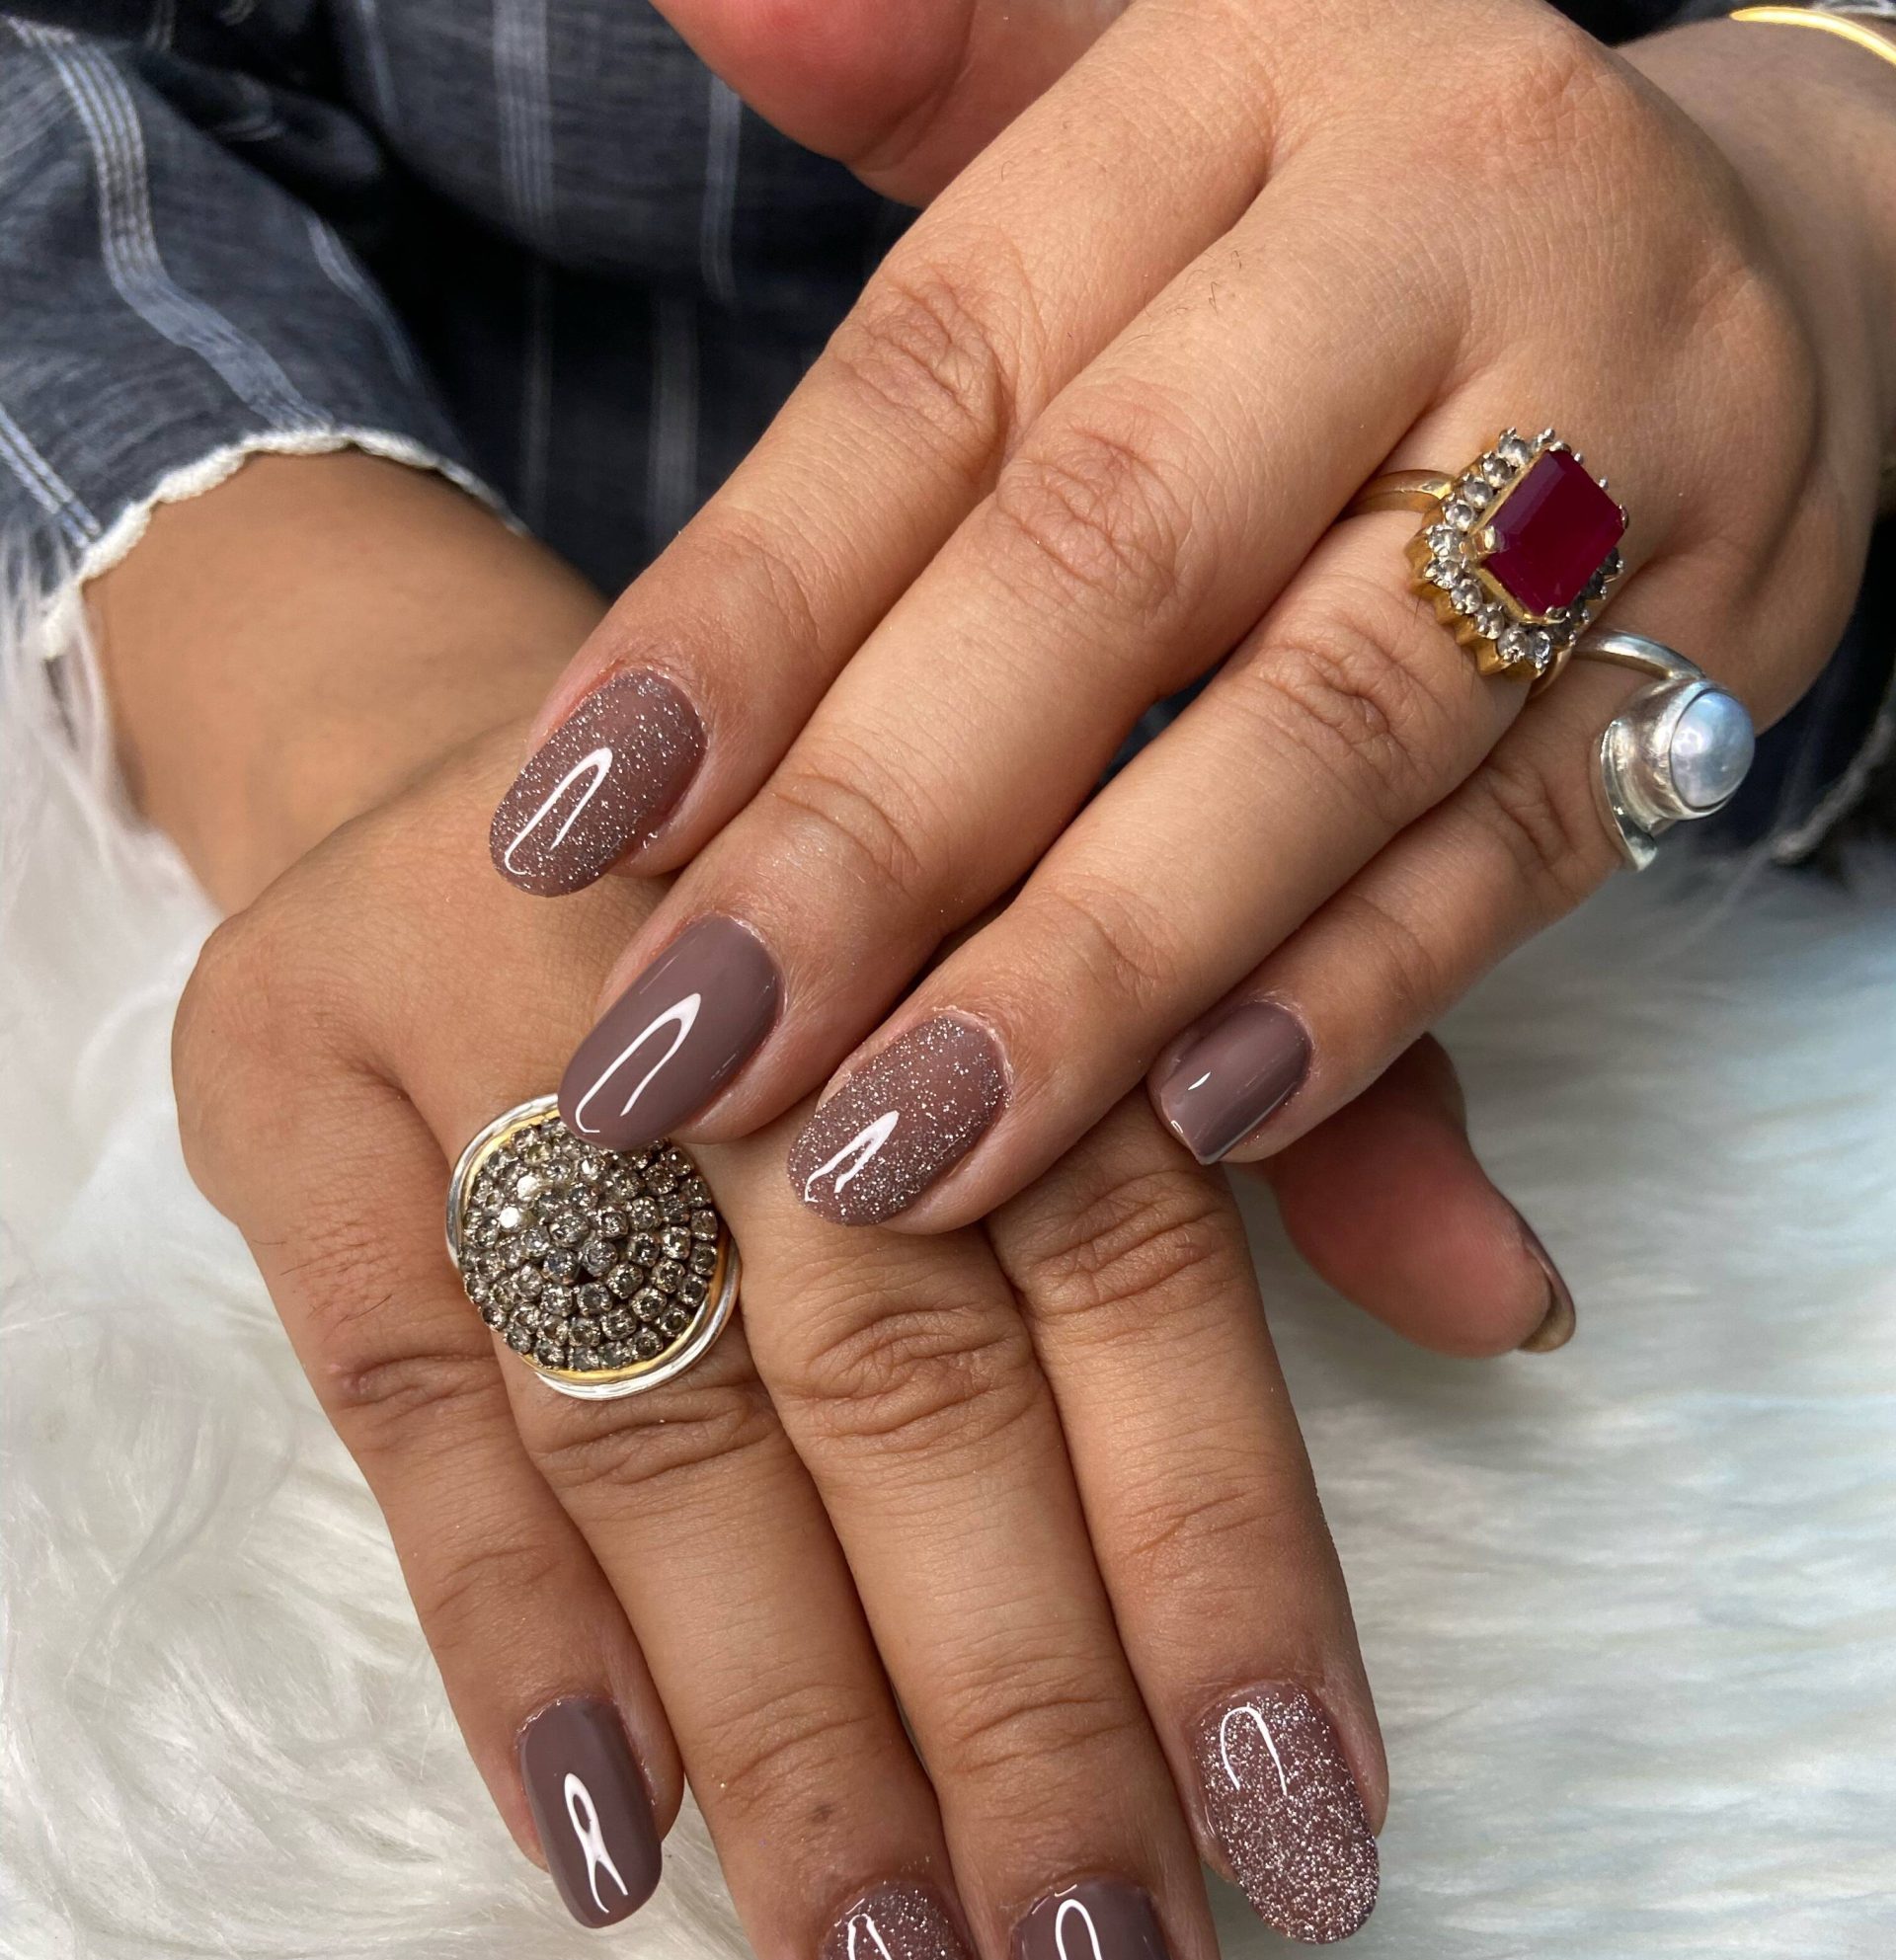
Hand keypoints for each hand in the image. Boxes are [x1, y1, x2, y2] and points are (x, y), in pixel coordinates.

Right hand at [105, 454, 1550, 1959]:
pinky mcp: (300, 1126)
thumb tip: (1520, 1313)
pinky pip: (403, 1421)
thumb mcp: (1106, 938)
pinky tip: (622, 1867)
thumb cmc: (877, 890)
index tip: (1305, 1854)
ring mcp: (496, 1055)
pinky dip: (515, 1645)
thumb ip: (1321, 1119)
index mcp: (988, 911)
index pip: (1129, 1280)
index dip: (1219, 1568)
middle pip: (904, 1409)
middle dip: (1022, 1754)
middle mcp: (752, 988)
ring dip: (797, 1779)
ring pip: (669, 1459)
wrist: (509, 730)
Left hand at [498, 0, 1894, 1221]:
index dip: (743, 611)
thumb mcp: (1148, 107)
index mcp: (1244, 87)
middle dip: (878, 838)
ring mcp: (1616, 445)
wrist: (1744, 235)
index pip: (940, 369)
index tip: (570, 826)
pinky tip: (1191, 1127)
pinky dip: (1360, 992)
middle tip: (690, 1056)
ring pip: (1318, 735)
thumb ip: (933, 80)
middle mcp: (1438, 240)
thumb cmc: (1348, 223)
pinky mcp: (1727, 642)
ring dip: (1092, 965)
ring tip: (897, 1149)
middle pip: (1112, 560)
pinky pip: (1529, 842)